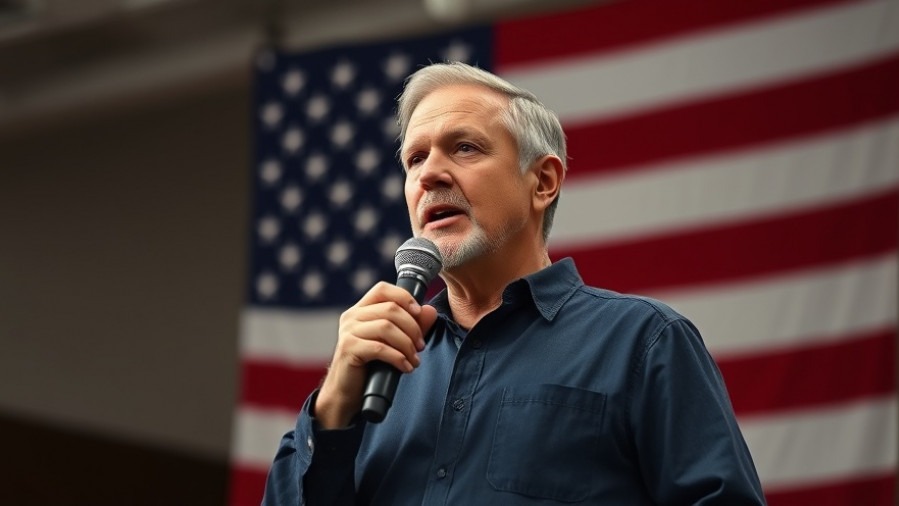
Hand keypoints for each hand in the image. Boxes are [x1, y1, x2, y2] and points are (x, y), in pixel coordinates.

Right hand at [314, 281, 437, 428]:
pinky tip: (406, 367)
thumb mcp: (393, 343)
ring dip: (407, 344)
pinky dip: (398, 357)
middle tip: (421, 346)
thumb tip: (430, 310)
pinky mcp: (348, 349)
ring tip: (414, 359)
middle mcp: (352, 316)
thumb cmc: (370, 367)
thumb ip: (411, 325)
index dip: (404, 297)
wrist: (346, 394)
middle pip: (390, 309)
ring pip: (386, 327)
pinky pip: (379, 347)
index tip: (419, 313)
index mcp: (361, 310)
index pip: (383, 289)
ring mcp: (348, 332)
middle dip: (412, 327)